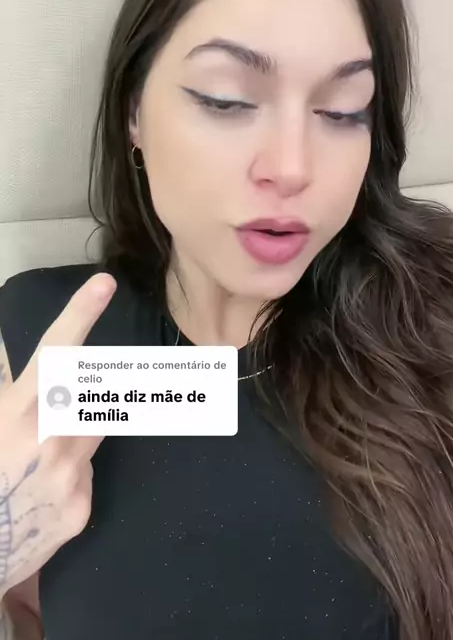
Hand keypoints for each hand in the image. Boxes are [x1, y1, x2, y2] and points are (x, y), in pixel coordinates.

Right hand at [0, 273, 116, 597]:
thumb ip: (7, 386)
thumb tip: (10, 353)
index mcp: (21, 411)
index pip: (56, 352)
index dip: (80, 314)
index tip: (104, 284)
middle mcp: (52, 438)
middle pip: (92, 393)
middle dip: (85, 392)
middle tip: (55, 413)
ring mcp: (70, 475)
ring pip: (91, 435)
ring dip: (72, 437)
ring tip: (36, 458)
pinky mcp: (80, 507)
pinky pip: (84, 474)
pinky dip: (68, 474)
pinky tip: (40, 491)